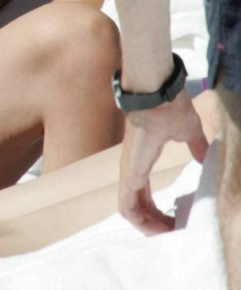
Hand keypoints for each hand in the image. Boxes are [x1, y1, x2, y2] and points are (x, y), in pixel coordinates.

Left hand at [118, 90, 209, 233]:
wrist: (158, 96)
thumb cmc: (170, 109)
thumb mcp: (188, 133)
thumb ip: (196, 147)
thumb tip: (205, 158)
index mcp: (142, 160)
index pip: (143, 193)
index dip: (157, 210)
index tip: (176, 220)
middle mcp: (132, 168)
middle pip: (137, 206)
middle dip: (155, 223)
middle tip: (174, 233)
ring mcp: (128, 171)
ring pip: (130, 210)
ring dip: (148, 226)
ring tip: (169, 235)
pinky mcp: (130, 173)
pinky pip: (127, 206)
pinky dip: (140, 221)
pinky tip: (157, 229)